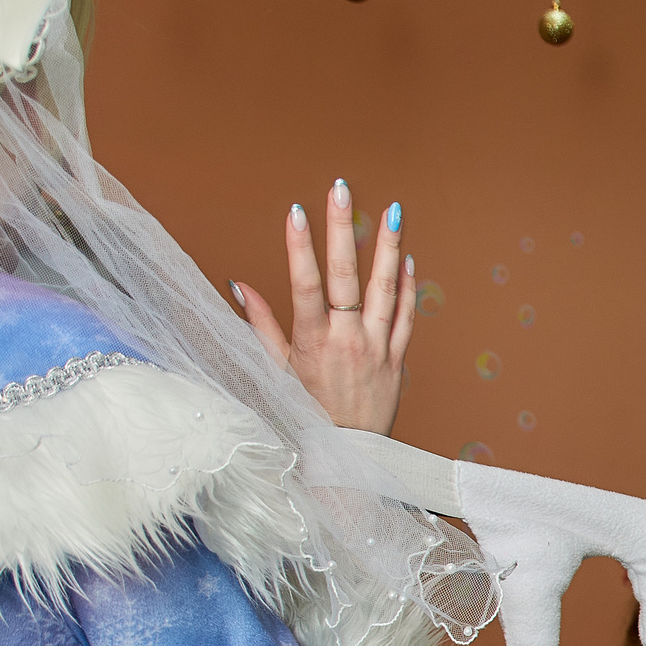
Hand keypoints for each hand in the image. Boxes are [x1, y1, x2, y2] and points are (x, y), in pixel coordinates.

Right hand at [233, 179, 414, 434]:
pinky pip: (406, 316)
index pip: (306, 285)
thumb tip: (238, 284)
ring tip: (390, 210)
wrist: (348, 457)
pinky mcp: (398, 359)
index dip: (300, 246)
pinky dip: (407, 286)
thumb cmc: (305, 411)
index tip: (296, 210)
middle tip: (340, 188)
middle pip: (346, 276)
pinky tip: (405, 257)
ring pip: (386, 289)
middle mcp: (348, 341)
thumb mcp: (276, 370)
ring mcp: (377, 348)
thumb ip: (260, 325)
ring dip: (388, 246)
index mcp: (312, 342)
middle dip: (341, 228)